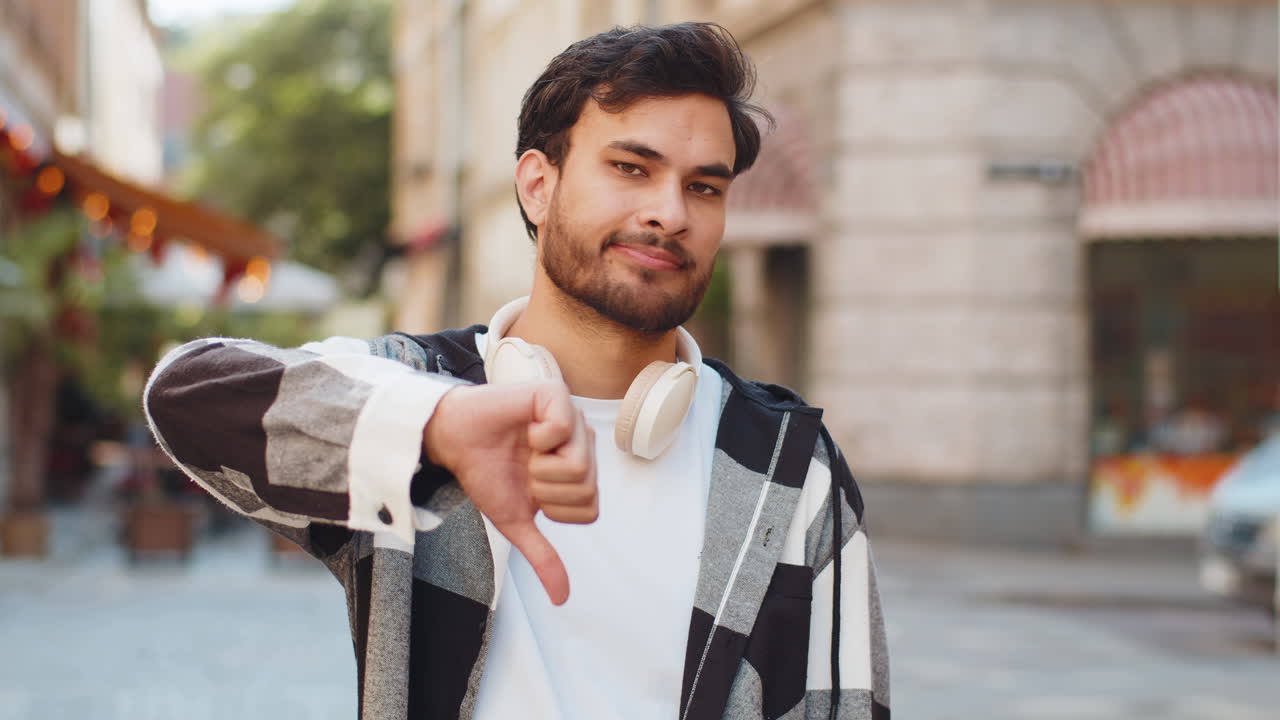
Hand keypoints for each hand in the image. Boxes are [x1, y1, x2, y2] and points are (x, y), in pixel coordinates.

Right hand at [422, 381, 597, 604]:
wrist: (453, 440)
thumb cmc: (486, 474)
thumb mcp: (516, 521)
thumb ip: (543, 556)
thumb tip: (562, 598)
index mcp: (581, 472)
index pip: (590, 510)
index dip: (553, 508)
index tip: (530, 491)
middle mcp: (583, 443)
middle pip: (586, 489)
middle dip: (544, 489)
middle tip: (524, 468)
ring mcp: (572, 417)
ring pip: (578, 465)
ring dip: (539, 467)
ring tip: (524, 450)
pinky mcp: (555, 395)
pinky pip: (563, 428)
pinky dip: (537, 438)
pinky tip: (525, 430)